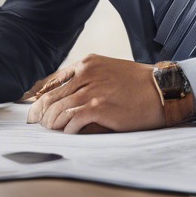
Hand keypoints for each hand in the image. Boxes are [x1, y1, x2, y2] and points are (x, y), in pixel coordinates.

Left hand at [26, 54, 163, 133]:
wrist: (161, 89)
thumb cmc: (137, 84)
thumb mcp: (108, 72)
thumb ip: (85, 80)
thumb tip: (61, 100)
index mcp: (86, 64)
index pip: (51, 81)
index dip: (39, 98)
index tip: (34, 111)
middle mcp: (86, 73)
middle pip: (50, 97)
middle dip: (41, 115)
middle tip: (39, 126)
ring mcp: (92, 90)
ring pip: (58, 110)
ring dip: (53, 124)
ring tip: (55, 131)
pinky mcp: (99, 106)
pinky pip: (72, 120)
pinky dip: (68, 129)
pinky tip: (71, 132)